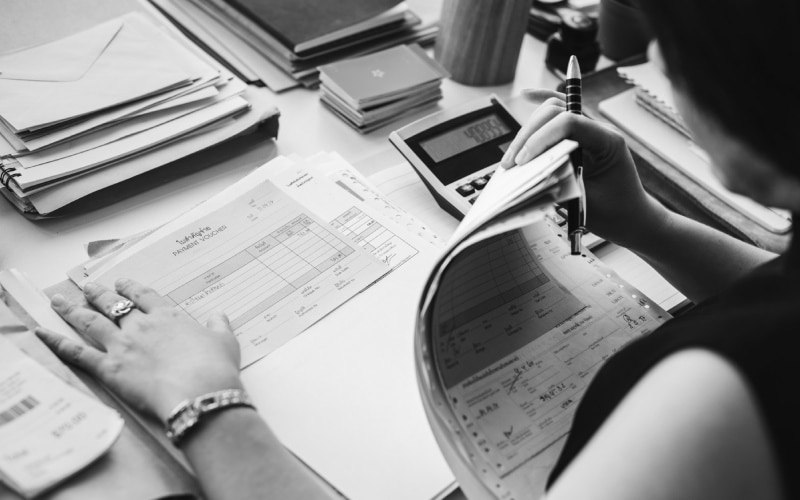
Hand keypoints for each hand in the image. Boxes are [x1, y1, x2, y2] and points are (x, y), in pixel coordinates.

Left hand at [36, 278, 242, 421]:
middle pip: (114, 304)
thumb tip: (219, 316)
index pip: (145, 296)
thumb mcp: (225, 342)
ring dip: (74, 310)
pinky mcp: (109, 367)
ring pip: (92, 321)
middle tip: (90, 287)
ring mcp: (122, 345)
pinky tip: (43, 334)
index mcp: (169, 317)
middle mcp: (142, 326)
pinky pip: (78, 353)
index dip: (131, 287)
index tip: (123, 282)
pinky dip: (57, 343)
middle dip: (99, 294)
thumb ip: (218, 326)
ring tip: (61, 301)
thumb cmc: (215, 367)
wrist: (200, 391)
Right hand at [500, 89, 666, 247]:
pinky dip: (542, 105)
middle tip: (512, 163)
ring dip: (528, 131)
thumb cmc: (616, 213)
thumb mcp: (587, 203)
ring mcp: (588, 132)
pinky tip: (527, 96)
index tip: (523, 162)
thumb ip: (560, 186)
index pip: (569, 123)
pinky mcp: (578, 139)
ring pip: (552, 112)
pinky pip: (559, 115)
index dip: (541, 139)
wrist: (632, 218)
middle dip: (529, 135)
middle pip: (556, 112)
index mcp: (608, 141)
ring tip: (511, 158)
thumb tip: (527, 176)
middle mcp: (598, 131)